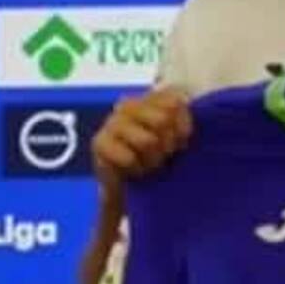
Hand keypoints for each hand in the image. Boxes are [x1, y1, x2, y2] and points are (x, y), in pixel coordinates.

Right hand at [91, 87, 193, 209]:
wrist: (126, 186)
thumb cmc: (156, 157)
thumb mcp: (176, 138)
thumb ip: (182, 123)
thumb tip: (185, 120)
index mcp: (149, 98)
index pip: (174, 103)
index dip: (182, 128)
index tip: (180, 143)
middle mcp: (128, 104)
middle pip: (162, 120)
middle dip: (168, 145)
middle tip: (164, 156)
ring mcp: (111, 122)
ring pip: (147, 141)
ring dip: (153, 160)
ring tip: (150, 164)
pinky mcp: (99, 142)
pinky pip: (128, 157)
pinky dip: (136, 169)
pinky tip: (133, 170)